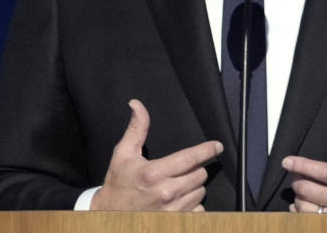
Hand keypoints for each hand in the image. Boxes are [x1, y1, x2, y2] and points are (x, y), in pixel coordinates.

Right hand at [90, 99, 222, 210]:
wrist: (109, 216)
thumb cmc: (118, 184)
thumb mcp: (123, 153)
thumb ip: (136, 129)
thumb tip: (137, 104)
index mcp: (154, 173)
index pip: (190, 158)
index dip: (207, 150)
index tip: (217, 146)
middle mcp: (166, 192)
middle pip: (199, 174)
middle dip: (194, 169)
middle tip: (180, 169)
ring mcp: (172, 210)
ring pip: (200, 192)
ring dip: (194, 186)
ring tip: (177, 185)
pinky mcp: (176, 222)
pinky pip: (198, 210)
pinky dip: (193, 205)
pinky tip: (179, 201)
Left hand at [282, 106, 326, 213]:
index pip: (325, 173)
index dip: (304, 166)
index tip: (288, 161)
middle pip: (311, 192)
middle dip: (298, 181)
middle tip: (296, 174)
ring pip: (307, 210)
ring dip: (298, 198)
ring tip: (302, 189)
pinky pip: (310, 222)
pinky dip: (300, 213)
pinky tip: (304, 204)